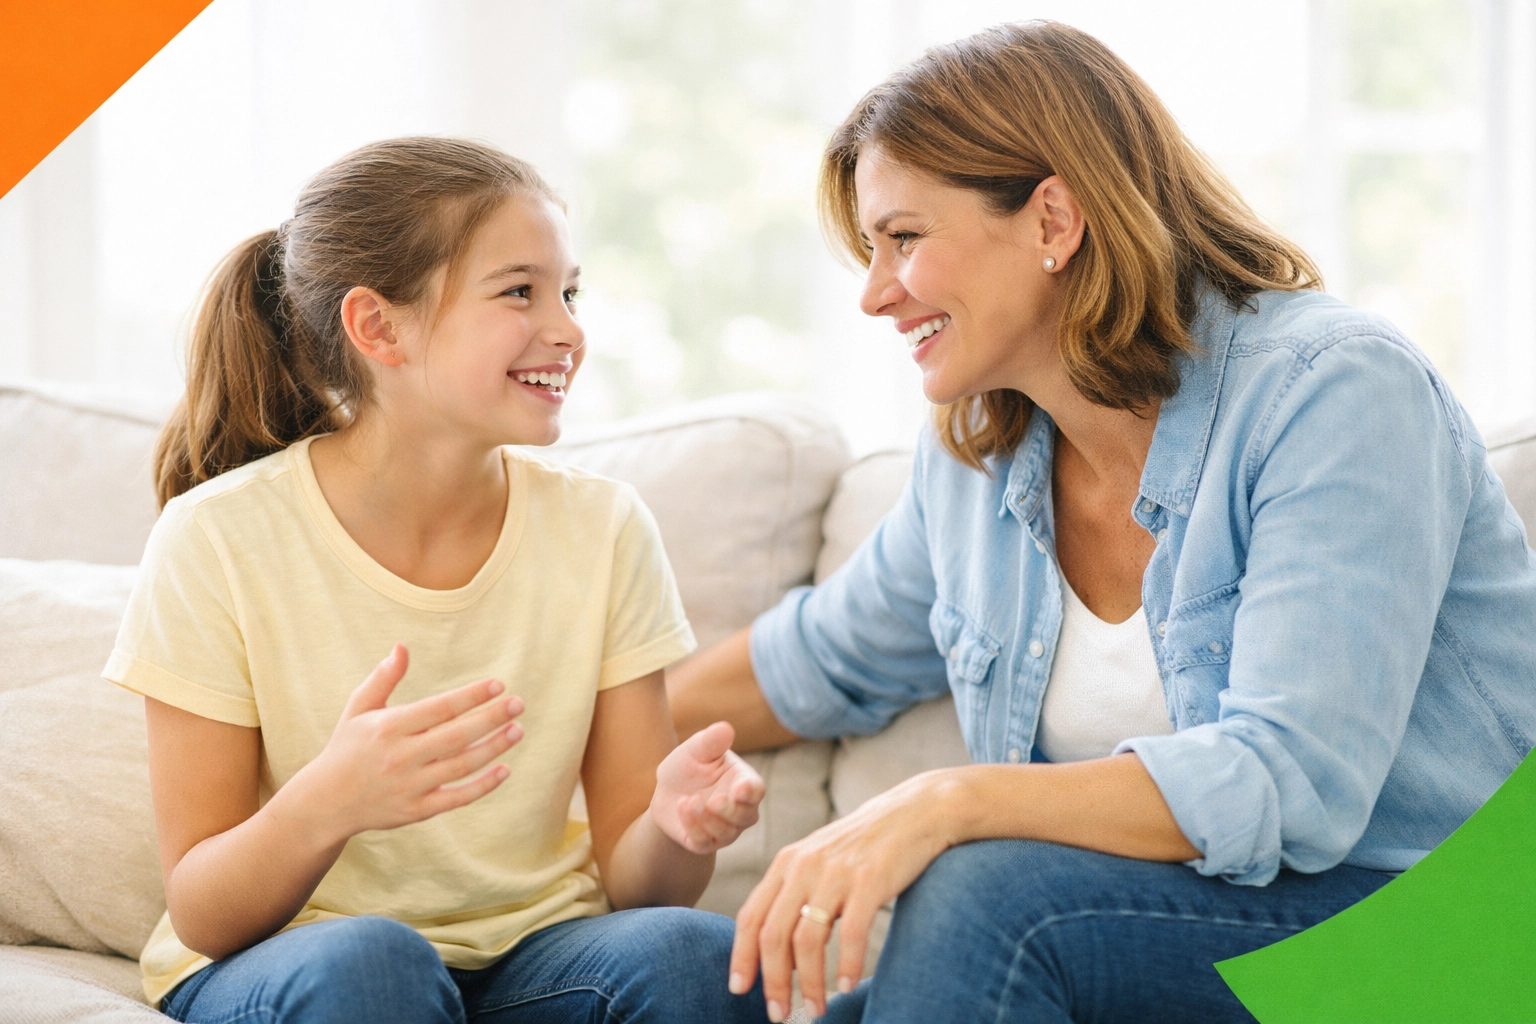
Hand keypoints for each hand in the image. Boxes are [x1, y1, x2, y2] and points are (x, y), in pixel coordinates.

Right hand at [285, 644, 523, 843]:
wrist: (325, 802)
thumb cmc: (347, 747)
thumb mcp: (358, 709)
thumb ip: (383, 678)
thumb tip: (402, 646)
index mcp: (387, 728)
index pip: (439, 708)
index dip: (471, 696)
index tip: (498, 684)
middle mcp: (400, 757)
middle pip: (456, 736)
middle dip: (491, 718)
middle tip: (518, 704)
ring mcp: (409, 786)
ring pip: (461, 766)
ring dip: (494, 748)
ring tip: (517, 730)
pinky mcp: (416, 811)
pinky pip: (457, 798)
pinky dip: (483, 785)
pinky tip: (505, 769)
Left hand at [649, 721, 764, 854]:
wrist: (667, 790)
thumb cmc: (690, 765)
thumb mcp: (697, 749)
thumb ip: (712, 740)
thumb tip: (725, 728)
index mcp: (743, 782)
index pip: (756, 790)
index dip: (751, 792)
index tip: (740, 789)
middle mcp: (740, 809)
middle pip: (746, 816)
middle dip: (730, 811)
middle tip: (714, 800)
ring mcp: (724, 829)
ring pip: (726, 832)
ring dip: (707, 819)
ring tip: (689, 800)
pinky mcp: (704, 843)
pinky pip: (704, 842)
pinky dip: (693, 827)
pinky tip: (681, 808)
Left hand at [728, 771, 955, 1020]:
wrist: (915, 812)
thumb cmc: (865, 846)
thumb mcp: (819, 860)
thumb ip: (795, 896)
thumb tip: (780, 957)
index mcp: (786, 862)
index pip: (751, 916)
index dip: (741, 956)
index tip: (739, 989)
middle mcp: (804, 866)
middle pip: (773, 934)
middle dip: (772, 981)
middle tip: (778, 1014)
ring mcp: (836, 873)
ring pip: (807, 940)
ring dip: (809, 983)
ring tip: (815, 1009)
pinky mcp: (870, 880)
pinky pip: (850, 933)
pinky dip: (846, 965)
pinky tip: (845, 985)